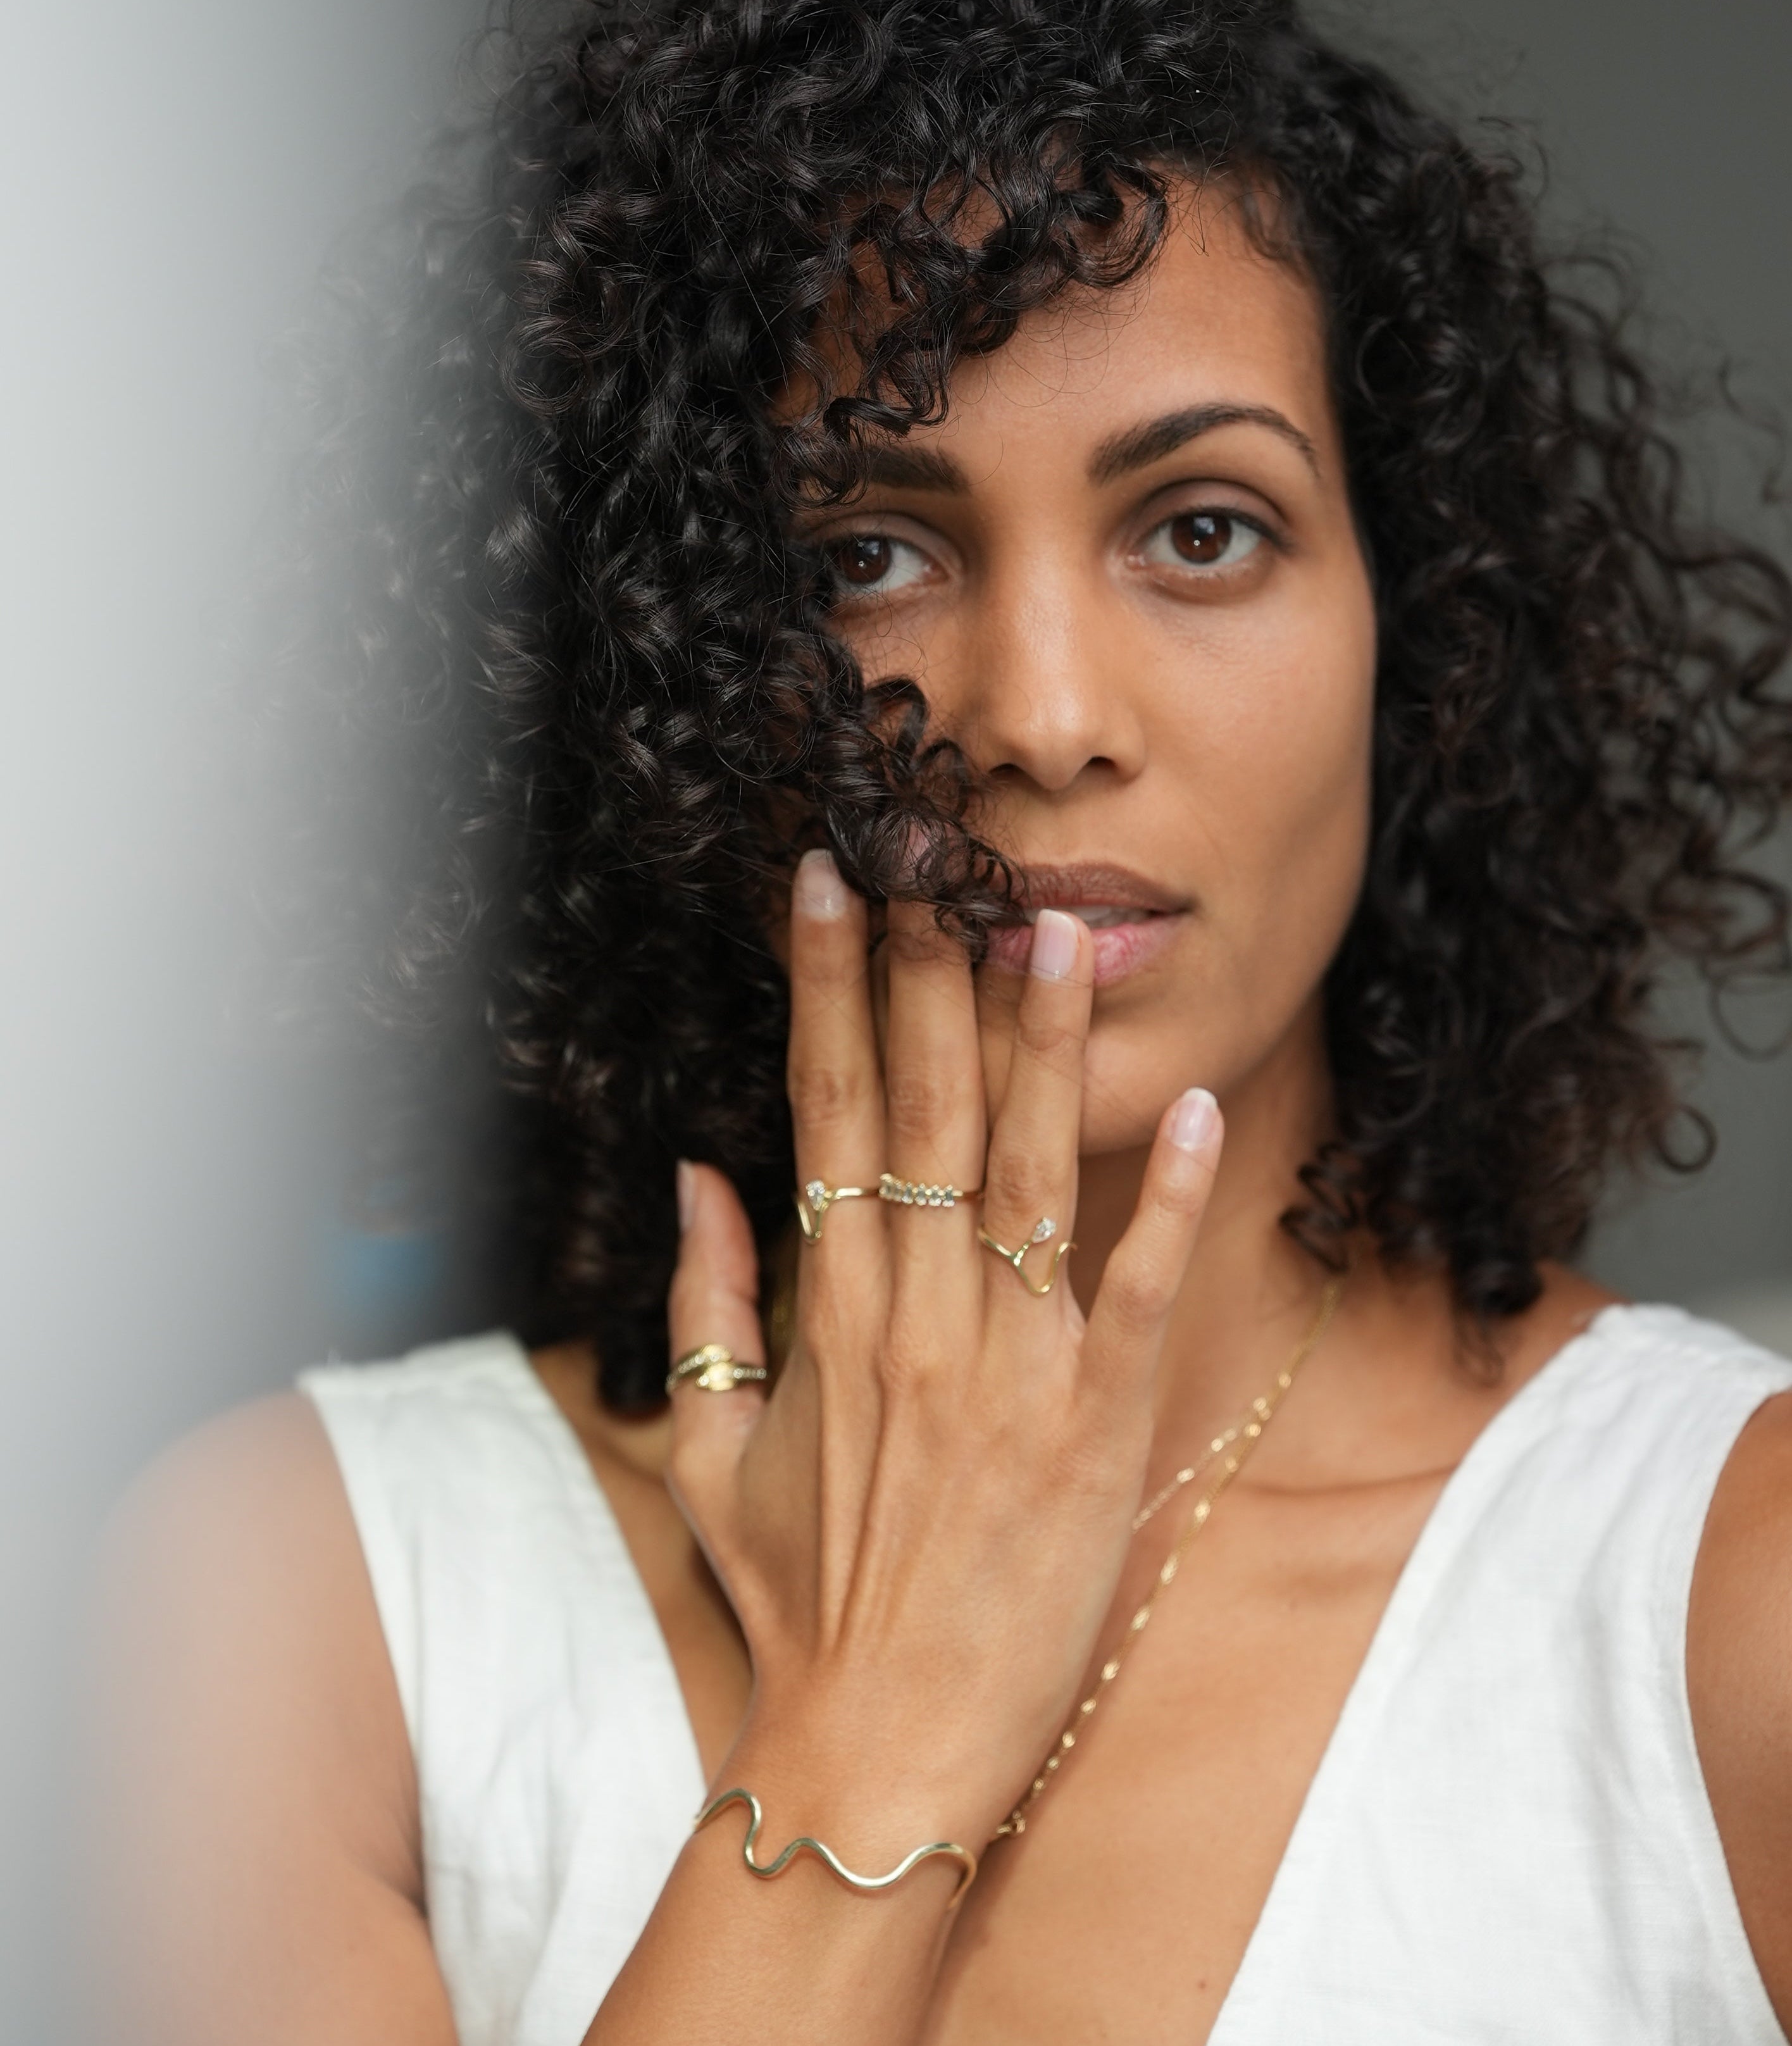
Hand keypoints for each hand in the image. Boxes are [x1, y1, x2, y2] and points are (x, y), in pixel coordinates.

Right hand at [664, 850, 1221, 1863]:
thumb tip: (693, 1171)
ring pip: (1025, 1170)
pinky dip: (1167, 1200)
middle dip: (928, 967)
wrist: (876, 1750)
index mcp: (826, 1310)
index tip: (829, 882)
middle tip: (945, 844)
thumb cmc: (797, 1602)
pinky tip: (1197, 1108)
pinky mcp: (1093, 1429)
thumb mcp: (711, 1452)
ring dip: (1041, 1045)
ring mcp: (1007, 1368)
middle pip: (919, 1106)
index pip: (820, 1107)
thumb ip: (699, 1305)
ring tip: (1056, 927)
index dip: (826, 985)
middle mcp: (913, 1315)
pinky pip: (1137, 1293)